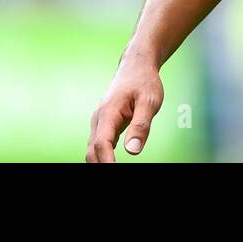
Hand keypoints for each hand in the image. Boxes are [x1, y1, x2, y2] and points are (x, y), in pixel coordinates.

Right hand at [86, 48, 163, 162]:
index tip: (114, 172)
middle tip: (117, 175)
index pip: (102, 144)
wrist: (136, 66)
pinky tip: (113, 164)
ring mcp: (99, 122)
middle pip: (92, 151)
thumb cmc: (144, 82)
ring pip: (93, 150)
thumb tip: (133, 151)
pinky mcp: (104, 125)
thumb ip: (141, 126)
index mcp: (108, 112)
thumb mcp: (150, 101)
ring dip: (101, 163)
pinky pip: (99, 146)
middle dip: (100, 166)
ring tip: (114, 169)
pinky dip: (103, 158)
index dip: (107, 162)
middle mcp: (99, 118)